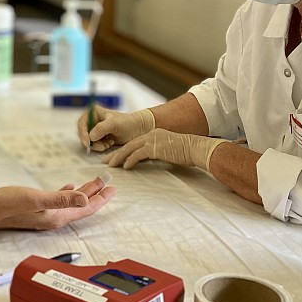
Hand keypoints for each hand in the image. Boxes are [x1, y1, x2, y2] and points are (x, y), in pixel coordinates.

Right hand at [0, 174, 115, 230]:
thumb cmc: (8, 204)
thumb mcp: (36, 199)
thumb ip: (61, 199)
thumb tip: (85, 198)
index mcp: (58, 217)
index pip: (86, 208)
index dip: (101, 198)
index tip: (113, 188)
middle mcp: (55, 218)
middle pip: (82, 206)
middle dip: (97, 194)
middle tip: (110, 182)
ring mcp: (46, 215)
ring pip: (72, 203)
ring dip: (85, 192)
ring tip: (96, 183)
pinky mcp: (37, 210)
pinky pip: (60, 202)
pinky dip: (69, 194)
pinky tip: (69, 187)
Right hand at [77, 106, 153, 151]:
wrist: (139, 129)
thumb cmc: (128, 123)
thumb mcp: (114, 124)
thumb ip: (101, 128)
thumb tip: (90, 137)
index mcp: (94, 112)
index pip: (82, 123)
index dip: (82, 133)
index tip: (88, 142)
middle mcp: (93, 120)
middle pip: (83, 133)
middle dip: (91, 141)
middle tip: (101, 146)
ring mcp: (96, 129)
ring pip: (88, 141)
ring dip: (97, 145)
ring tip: (109, 144)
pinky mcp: (100, 138)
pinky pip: (95, 145)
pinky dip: (101, 146)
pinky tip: (110, 144)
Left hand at [103, 128, 227, 170]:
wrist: (195, 148)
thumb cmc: (185, 152)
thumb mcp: (168, 150)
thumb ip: (157, 152)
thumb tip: (149, 159)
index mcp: (153, 134)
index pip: (133, 142)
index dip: (122, 150)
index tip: (113, 157)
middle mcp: (150, 134)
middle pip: (128, 144)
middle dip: (116, 153)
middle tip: (105, 161)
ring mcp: (152, 140)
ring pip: (130, 148)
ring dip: (119, 157)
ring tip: (111, 165)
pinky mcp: (155, 147)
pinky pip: (138, 154)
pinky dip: (130, 160)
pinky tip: (126, 167)